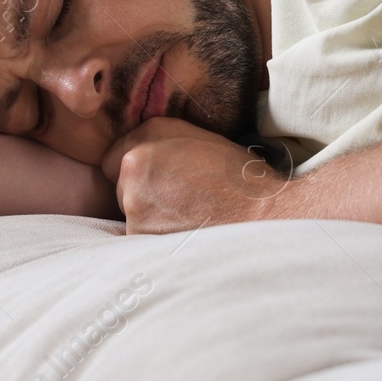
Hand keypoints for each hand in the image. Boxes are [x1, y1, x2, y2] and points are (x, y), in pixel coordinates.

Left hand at [100, 117, 285, 233]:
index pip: (115, 160)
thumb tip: (135, 154)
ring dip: (153, 220)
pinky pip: (141, 242)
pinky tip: (188, 236)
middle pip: (122, 189)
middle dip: (145, 195)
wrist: (266, 215)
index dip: (141, 171)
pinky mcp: (143, 240)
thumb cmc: (240, 179)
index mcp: (146, 144)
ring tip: (191, 218)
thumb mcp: (200, 138)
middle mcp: (134, 174)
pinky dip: (159, 242)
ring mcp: (136, 208)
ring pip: (132, 217)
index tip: (164, 180)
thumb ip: (160, 140)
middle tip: (184, 199)